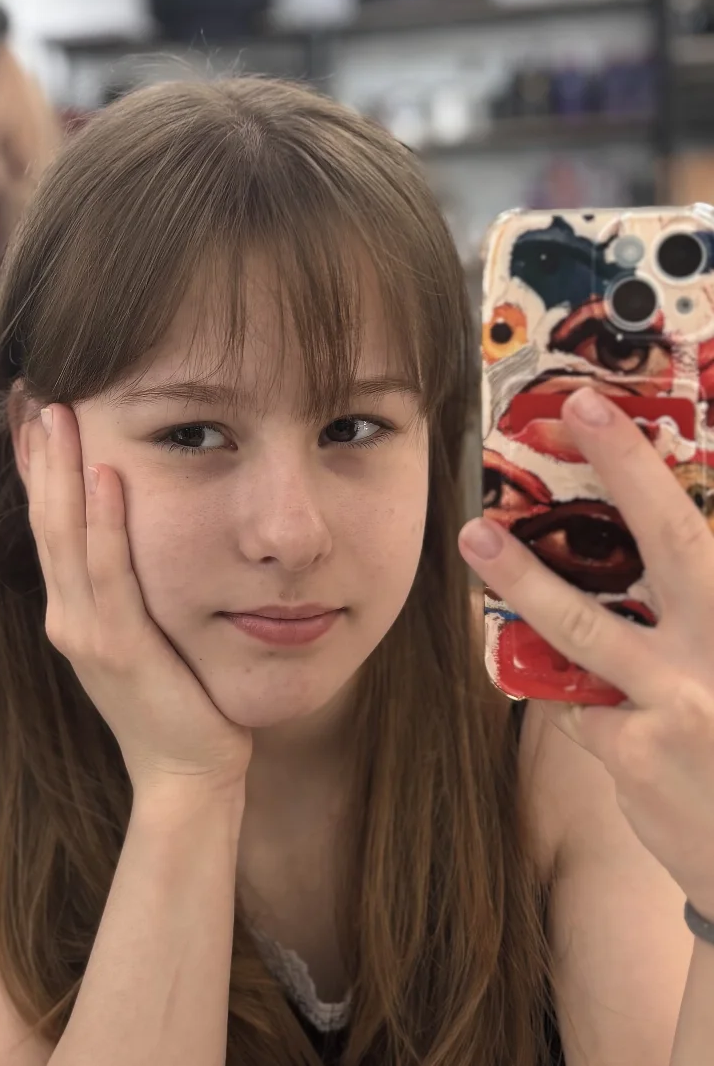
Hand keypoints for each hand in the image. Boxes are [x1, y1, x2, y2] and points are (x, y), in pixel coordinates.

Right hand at [26, 404, 251, 800]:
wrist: (186, 773)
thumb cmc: (175, 699)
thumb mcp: (141, 632)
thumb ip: (127, 585)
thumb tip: (131, 530)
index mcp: (71, 609)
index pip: (46, 522)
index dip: (35, 465)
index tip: (31, 409)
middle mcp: (67, 616)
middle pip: (44, 518)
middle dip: (38, 452)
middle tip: (34, 390)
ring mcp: (86, 633)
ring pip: (65, 536)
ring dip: (59, 469)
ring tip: (57, 411)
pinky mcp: (120, 648)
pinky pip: (109, 572)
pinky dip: (104, 522)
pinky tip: (103, 474)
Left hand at [460, 386, 713, 918]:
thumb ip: (706, 605)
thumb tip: (671, 547)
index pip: (699, 534)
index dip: (652, 470)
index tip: (607, 409)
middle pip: (672, 546)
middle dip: (626, 471)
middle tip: (577, 411)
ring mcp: (677, 705)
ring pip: (585, 625)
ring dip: (523, 576)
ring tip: (474, 536)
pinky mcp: (632, 757)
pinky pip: (579, 704)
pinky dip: (581, 695)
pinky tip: (607, 707)